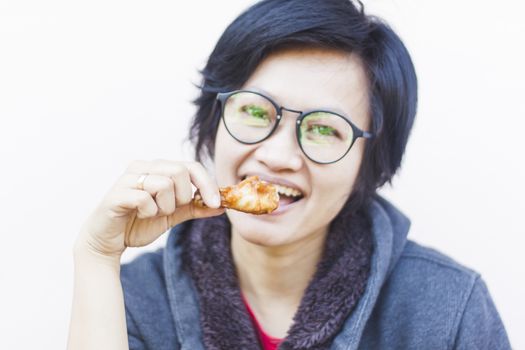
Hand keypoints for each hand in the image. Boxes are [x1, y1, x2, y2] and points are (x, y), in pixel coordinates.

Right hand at [75, 159, 223, 258]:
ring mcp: (128, 178)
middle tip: (170, 209)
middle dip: (182, 197)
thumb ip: (195, 207)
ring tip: (152, 213)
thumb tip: (222, 206)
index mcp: (158, 168)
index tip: (216, 203)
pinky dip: (149, 212)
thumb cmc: (139, 222)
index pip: (191, 166)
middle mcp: (142, 167)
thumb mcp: (173, 214)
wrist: (108, 241)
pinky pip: (145, 199)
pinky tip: (139, 215)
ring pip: (164, 184)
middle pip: (180, 171)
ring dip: (164, 207)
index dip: (207, 184)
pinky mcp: (116, 194)